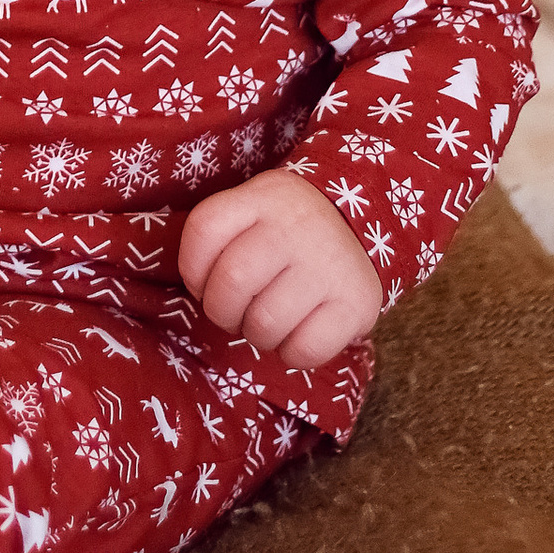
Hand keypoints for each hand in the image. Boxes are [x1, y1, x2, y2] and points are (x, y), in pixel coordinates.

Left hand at [177, 169, 382, 365]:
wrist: (361, 226)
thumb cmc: (289, 229)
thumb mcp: (255, 207)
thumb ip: (221, 235)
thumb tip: (195, 288)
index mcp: (264, 198)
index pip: (204, 229)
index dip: (192, 269)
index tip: (204, 282)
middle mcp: (296, 227)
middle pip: (231, 282)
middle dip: (222, 312)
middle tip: (236, 312)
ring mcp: (329, 264)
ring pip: (265, 323)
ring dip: (257, 336)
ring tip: (269, 322)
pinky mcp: (356, 302)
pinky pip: (305, 349)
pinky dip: (292, 354)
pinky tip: (297, 335)